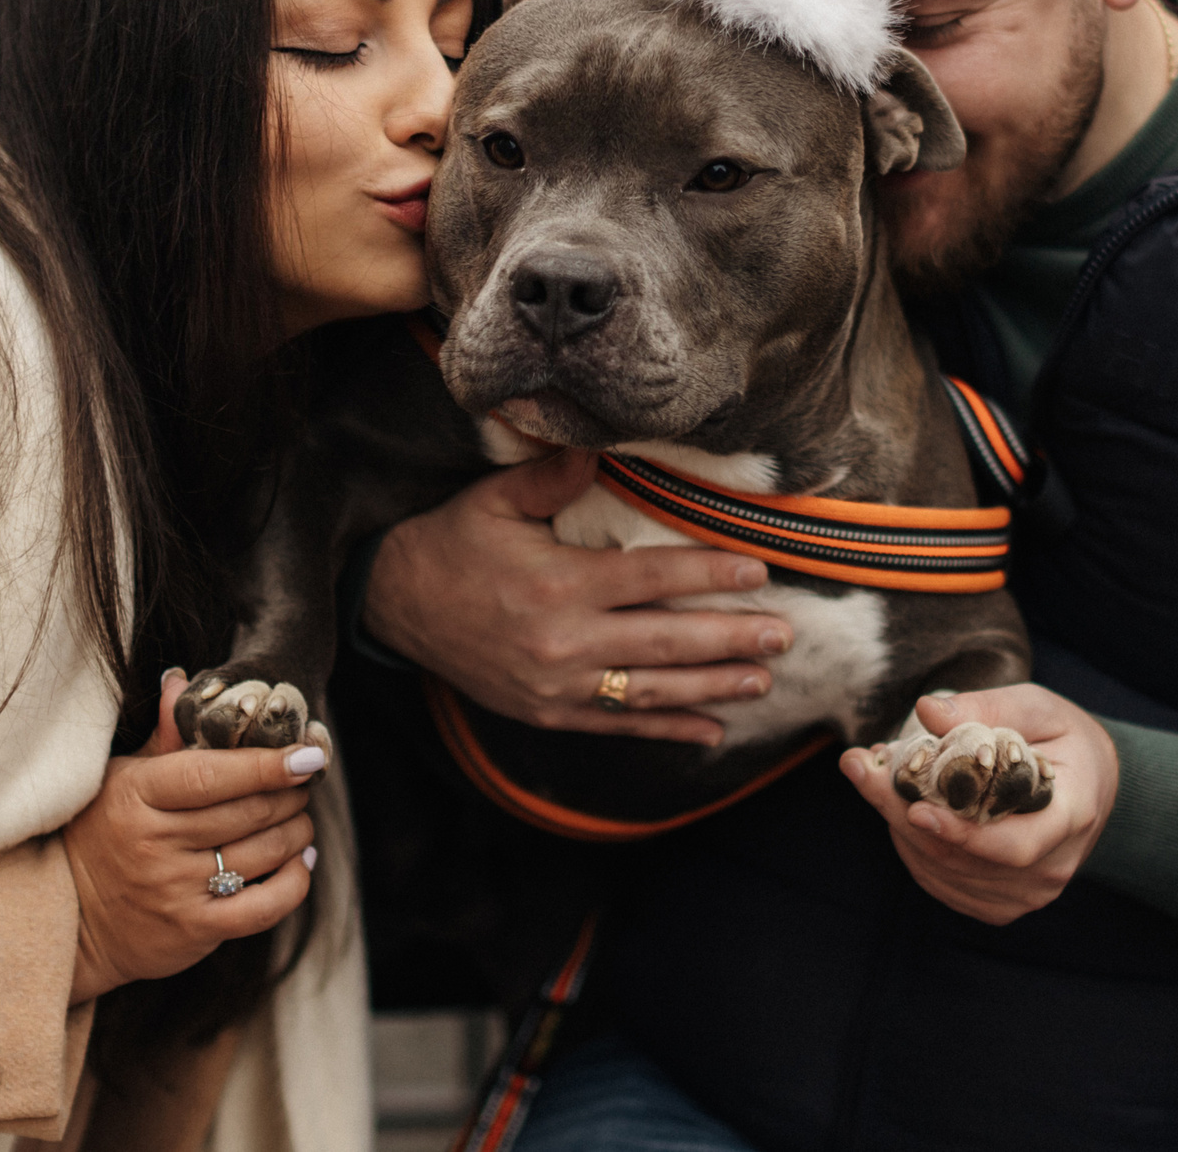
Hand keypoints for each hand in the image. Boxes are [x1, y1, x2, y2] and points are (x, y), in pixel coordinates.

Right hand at [62, 671, 319, 1002]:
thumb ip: (163, 738)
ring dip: (298, 831)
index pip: (212, 774)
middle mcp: (154, 843)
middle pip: (247, 811)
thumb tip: (180, 681)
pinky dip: (294, 881)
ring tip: (301, 818)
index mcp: (136, 795)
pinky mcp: (192, 931)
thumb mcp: (121, 779)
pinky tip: (301, 862)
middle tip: (305, 782)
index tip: (308, 753)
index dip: (267, 762)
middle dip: (290, 793)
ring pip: (262, 853)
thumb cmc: (103, 833)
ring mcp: (174, 889)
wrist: (68, 917)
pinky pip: (263, 907)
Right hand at [363, 449, 790, 745]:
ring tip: (763, 679)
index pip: (650, 579)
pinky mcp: (549, 712)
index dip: (707, 575)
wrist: (395, 606)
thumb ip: (552, 476)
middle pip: (665, 642)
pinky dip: (668, 728)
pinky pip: (620, 725)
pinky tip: (712, 729)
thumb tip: (601, 447)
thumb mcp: (494, 500)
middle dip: (730, 638)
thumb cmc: (453, 543)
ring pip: (651, 690)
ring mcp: (558, 686)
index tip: (757, 571)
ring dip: (713, 687)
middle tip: (783, 634)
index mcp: (557, 585)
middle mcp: (564, 643)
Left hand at [839, 686, 1116, 925]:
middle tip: (860, 767)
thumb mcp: (1037, 707)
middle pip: (965, 859)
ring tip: (871, 778)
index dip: (961, 833)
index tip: (915, 807)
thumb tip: (927, 711)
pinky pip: (944, 884)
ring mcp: (1029, 892)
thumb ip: (986, 708)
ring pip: (946, 872)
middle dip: (902, 813)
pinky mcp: (1004, 903)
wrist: (1092, 784)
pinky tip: (897, 810)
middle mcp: (1052, 865)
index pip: (1015, 844)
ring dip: (899, 827)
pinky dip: (913, 849)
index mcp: (1071, 815)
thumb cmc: (1063, 738)